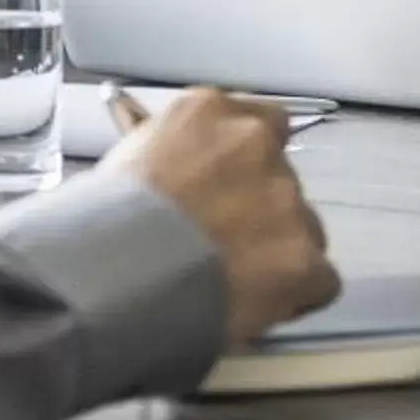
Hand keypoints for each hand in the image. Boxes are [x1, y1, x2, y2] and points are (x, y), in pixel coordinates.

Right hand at [101, 87, 338, 347]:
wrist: (112, 273)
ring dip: (279, 251)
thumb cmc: (100, 222)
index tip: (233, 186)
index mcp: (207, 112)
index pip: (260, 121)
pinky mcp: (304, 259)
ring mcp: (285, 201)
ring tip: (233, 282)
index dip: (248, 162)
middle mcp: (255, 144)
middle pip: (279, 178)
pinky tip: (257, 307)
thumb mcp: (128, 160)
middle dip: (259, 210)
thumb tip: (181, 175)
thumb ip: (172, 155)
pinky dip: (296, 296)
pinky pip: (319, 280)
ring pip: (303, 228)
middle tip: (221, 243)